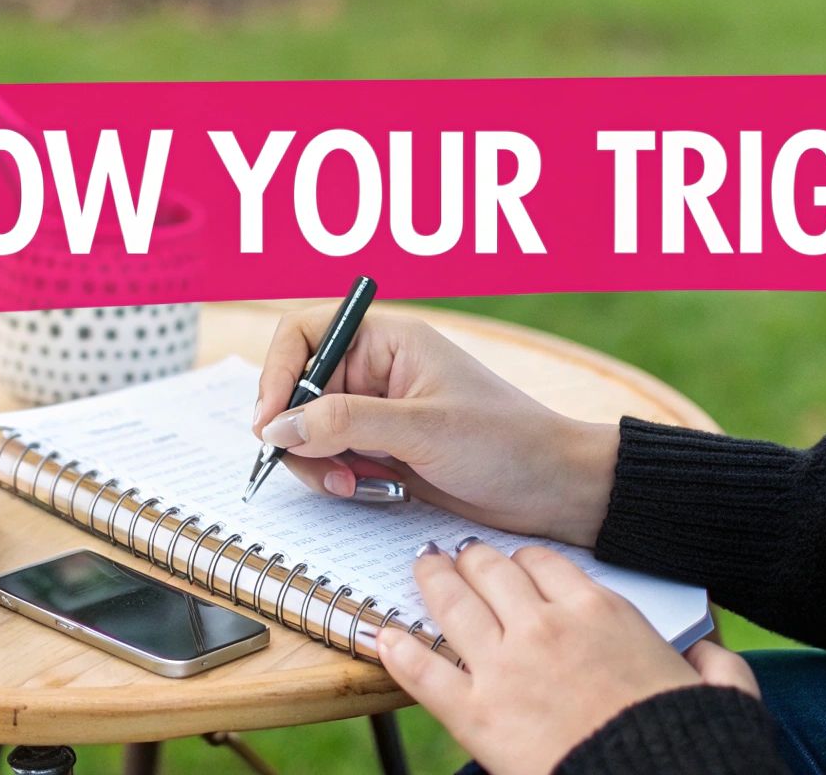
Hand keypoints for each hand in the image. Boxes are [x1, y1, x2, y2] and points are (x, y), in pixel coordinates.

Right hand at [251, 308, 618, 545]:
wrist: (553, 488)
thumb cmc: (506, 442)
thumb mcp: (422, 429)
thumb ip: (346, 423)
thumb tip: (279, 426)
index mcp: (389, 340)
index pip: (305, 333)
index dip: (278, 373)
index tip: (272, 422)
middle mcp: (376, 370)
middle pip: (297, 390)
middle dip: (300, 433)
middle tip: (321, 469)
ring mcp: (377, 412)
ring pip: (309, 431)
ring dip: (320, 464)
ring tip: (356, 486)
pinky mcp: (383, 450)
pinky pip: (334, 460)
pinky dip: (339, 479)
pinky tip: (373, 491)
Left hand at [377, 541, 759, 774]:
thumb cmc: (684, 741)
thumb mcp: (719, 689)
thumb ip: (713, 662)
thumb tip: (714, 654)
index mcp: (601, 612)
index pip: (547, 563)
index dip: (524, 557)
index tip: (514, 558)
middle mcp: (545, 626)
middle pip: (492, 572)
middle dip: (471, 558)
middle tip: (457, 551)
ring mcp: (504, 667)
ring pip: (454, 605)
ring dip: (432, 581)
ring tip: (422, 567)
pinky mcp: (475, 714)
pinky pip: (424, 673)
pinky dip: (397, 651)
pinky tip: (380, 635)